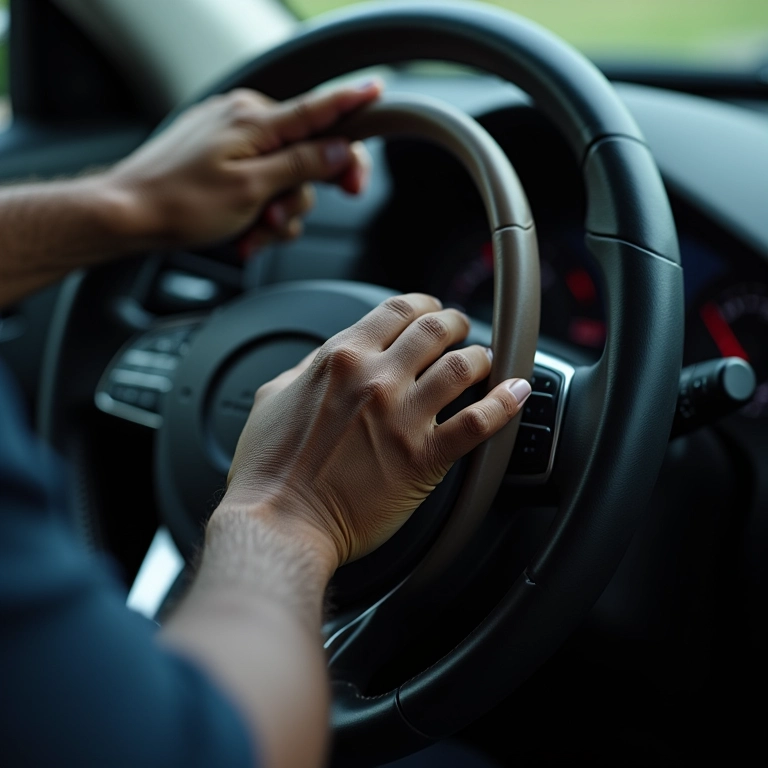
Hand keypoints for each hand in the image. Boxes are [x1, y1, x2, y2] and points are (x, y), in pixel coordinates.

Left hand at [105, 81, 380, 250]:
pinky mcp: (217, 154)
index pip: (318, 111)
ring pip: (281, 177)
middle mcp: (244, 119)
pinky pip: (257, 179)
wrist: (128, 214)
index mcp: (254, 120)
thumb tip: (340, 150)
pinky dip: (256, 209)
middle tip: (279, 223)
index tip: (379, 92)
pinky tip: (242, 231)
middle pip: (304, 157)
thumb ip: (301, 166)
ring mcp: (229, 137)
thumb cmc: (181, 204)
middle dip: (298, 198)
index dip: (352, 105)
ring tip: (251, 234)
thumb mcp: (251, 189)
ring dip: (275, 213)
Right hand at [221, 294, 531, 568]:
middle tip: (462, 332)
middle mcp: (376, 379)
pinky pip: (478, 422)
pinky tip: (517, 393)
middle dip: (457, 324)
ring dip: (480, 359)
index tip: (432, 312)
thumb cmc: (269, 469)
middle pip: (436, 329)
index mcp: (340, 357)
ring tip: (484, 363)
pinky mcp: (423, 458)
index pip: (398, 310)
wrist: (279, 521)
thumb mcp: (273, 397)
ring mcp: (403, 417)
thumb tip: (325, 360)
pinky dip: (505, 404)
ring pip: (463, 367)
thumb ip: (306, 370)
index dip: (424, 305)